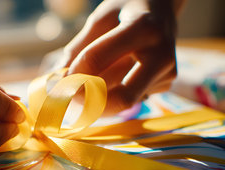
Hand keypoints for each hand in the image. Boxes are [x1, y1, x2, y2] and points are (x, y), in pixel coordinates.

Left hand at [55, 0, 181, 114]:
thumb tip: (57, 82)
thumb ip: (78, 48)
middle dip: (91, 105)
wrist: (163, 7)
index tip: (59, 81)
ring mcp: (167, 72)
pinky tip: (115, 76)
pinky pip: (131, 97)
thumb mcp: (101, 18)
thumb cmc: (127, 10)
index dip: (74, 74)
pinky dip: (114, 93)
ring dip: (98, 99)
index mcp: (142, 28)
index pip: (97, 59)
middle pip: (122, 98)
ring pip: (123, 100)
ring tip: (86, 85)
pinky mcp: (167, 84)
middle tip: (70, 101)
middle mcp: (161, 54)